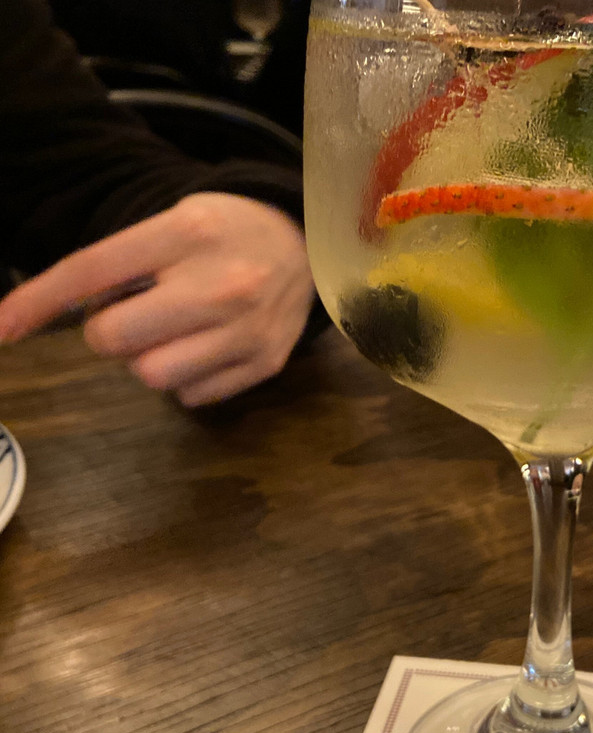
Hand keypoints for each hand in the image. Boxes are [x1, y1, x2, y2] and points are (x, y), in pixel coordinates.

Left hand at [0, 193, 315, 405]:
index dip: (36, 301)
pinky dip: (188, 379)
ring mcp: (249, 329)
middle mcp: (222, 283)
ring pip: (152, 376)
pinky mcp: (267, 363)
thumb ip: (122, 263)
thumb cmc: (227, 234)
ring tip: (175, 333)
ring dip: (149, 359)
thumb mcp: (175, 222)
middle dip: (108, 332)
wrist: (308, 246)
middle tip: (135, 315)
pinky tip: (208, 348)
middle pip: (112, 339)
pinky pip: (192, 397)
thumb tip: (52, 315)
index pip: (92, 271)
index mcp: (187, 233)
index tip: (2, 328)